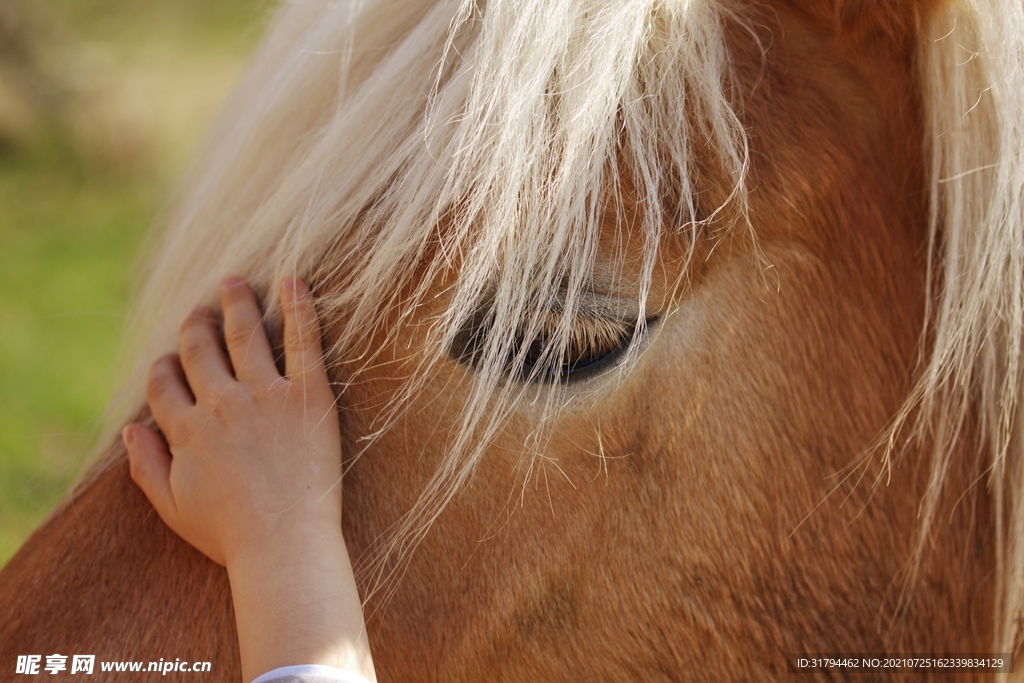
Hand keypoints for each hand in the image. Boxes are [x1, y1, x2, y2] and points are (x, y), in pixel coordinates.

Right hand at [124, 277, 340, 566]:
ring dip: (234, 302)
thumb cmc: (232, 535)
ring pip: (244, 334)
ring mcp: (266, 396)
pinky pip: (303, 341)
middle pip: (199, 349)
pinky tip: (292, 280)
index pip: (163, 383)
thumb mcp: (173, 508)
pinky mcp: (308, 396)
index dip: (163, 368)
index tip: (168, 362)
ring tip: (234, 282)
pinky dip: (298, 307)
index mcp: (187, 431)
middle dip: (194, 325)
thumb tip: (130, 428)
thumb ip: (146, 466)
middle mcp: (222, 404)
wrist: (286, 545)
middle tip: (198, 310)